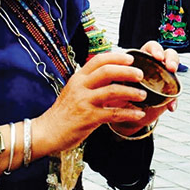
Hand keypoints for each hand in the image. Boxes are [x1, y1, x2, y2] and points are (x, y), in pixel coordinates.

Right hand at [32, 51, 146, 157]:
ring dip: (131, 92)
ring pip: (112, 91)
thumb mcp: (76, 92)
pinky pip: (113, 113)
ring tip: (143, 95)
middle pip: (107, 71)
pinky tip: (139, 114)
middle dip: (127, 71)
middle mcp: (80, 86)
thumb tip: (116, 79)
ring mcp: (83, 101)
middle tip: (141, 74)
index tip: (131, 58)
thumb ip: (93, 85)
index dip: (116, 57)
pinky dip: (129, 113)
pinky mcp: (88, 118)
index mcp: (78, 78)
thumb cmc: (64, 113)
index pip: (98, 60)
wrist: (46, 132)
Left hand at [108, 40, 180, 135]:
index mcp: (141, 61)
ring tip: (173, 76)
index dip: (156, 49)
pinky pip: (174, 95)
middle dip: (171, 58)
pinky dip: (174, 101)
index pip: (151, 48)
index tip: (156, 57)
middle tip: (170, 67)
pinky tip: (171, 107)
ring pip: (173, 69)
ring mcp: (162, 79)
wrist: (124, 115)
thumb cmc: (118, 95)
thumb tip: (110, 81)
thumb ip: (113, 82)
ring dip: (175, 70)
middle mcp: (154, 67)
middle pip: (167, 54)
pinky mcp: (167, 94)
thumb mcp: (114, 87)